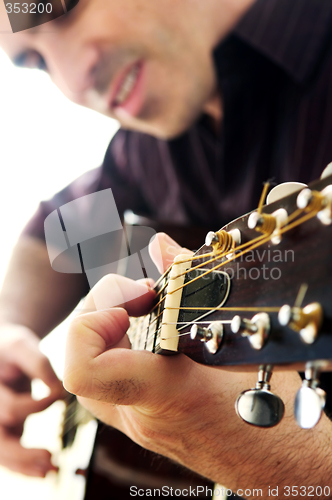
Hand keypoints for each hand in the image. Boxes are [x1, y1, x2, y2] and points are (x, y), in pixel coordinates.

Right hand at [0, 324, 62, 476]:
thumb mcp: (22, 346)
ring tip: (51, 468)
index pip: (10, 408)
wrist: (1, 351)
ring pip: (1, 453)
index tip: (59, 395)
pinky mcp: (2, 430)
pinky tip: (44, 471)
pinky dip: (23, 465)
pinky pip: (7, 455)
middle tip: (50, 457)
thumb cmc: (11, 347)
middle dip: (22, 454)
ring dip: (25, 465)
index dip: (36, 406)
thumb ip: (39, 365)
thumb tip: (58, 389)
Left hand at [63, 233, 331, 495]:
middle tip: (146, 294)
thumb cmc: (278, 414)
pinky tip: (156, 327)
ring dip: (109, 320)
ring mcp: (135, 420)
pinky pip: (107, 373)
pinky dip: (121, 338)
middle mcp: (139, 414)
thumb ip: (200, 289)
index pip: (83, 371)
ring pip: (86, 364)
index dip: (90, 324)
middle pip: (75, 355)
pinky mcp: (141, 417)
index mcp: (167, 396)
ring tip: (150, 305)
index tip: (136, 300)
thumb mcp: (249, 342)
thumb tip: (161, 245)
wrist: (282, 469)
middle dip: (103, 306)